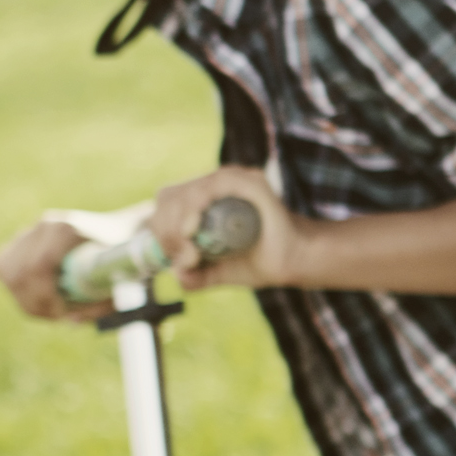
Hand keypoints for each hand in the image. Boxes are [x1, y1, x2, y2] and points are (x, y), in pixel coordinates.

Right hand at [0, 206, 141, 322]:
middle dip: (35, 303)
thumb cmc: (125, 258)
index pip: (40, 266)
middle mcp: (44, 226)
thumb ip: (98, 302)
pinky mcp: (22, 238)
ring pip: (6, 271)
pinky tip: (40, 295)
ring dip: (26, 298)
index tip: (62, 312)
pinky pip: (4, 268)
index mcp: (67, 230)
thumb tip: (71, 320)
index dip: (46, 296)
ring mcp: (31, 230)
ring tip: (51, 308)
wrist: (122, 230)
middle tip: (58, 315)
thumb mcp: (121, 280)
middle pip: (19, 272)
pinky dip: (18, 288)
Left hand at [149, 167, 301, 292]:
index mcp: (204, 198)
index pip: (167, 202)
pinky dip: (196, 206)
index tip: (176, 259)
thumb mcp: (216, 272)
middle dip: (166, 231)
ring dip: (177, 226)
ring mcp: (233, 180)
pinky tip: (193, 229)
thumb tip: (177, 274)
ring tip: (192, 255)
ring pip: (186, 192)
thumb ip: (194, 275)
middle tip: (186, 259)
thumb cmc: (258, 262)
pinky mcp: (250, 183)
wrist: (295, 263)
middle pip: (170, 196)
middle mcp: (215, 184)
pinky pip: (213, 186)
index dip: (160, 228)